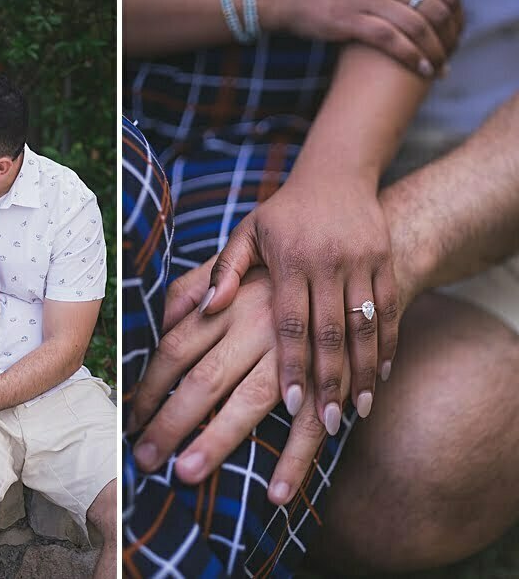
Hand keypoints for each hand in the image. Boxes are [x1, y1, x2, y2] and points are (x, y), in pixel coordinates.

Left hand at [129, 265, 350, 504]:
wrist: (363, 230)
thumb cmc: (289, 249)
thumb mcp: (238, 249)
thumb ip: (198, 284)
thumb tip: (162, 319)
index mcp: (232, 299)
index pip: (177, 346)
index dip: (150, 385)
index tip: (130, 418)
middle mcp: (260, 323)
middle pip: (206, 378)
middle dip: (171, 421)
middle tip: (143, 459)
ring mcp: (298, 348)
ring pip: (255, 399)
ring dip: (221, 439)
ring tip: (189, 474)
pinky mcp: (339, 367)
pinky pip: (317, 418)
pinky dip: (299, 456)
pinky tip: (277, 493)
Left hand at [204, 177, 397, 433]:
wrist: (336, 174)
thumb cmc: (281, 214)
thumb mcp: (246, 233)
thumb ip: (223, 271)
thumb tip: (206, 311)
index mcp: (288, 258)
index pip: (290, 320)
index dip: (292, 363)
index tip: (292, 402)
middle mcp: (327, 262)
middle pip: (330, 331)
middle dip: (330, 380)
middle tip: (326, 423)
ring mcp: (361, 262)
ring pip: (365, 326)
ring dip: (364, 371)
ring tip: (359, 410)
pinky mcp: (383, 262)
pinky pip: (390, 310)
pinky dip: (388, 345)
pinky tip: (383, 377)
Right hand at [265, 0, 462, 76]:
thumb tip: (413, 7)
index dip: (456, 12)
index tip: (455, 34)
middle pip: (436, 6)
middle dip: (449, 35)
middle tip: (450, 56)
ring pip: (417, 24)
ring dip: (434, 50)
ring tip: (439, 69)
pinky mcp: (350, 20)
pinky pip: (390, 38)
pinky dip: (410, 55)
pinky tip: (421, 69)